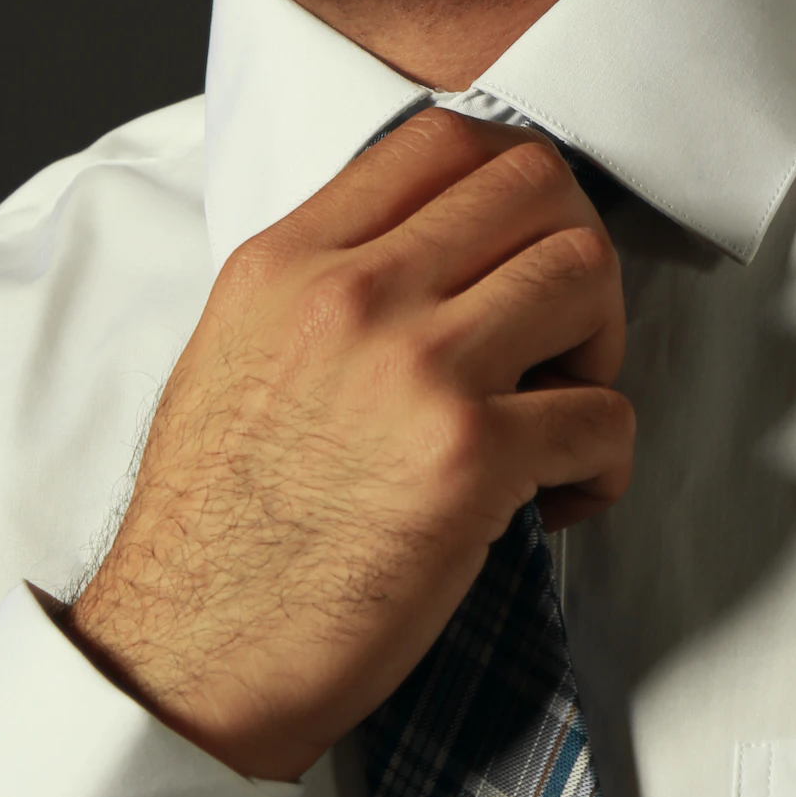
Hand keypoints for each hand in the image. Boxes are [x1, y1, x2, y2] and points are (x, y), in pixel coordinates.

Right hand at [61, 110, 633, 779]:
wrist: (189, 657)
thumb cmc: (217, 529)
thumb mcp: (235, 352)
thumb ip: (323, 283)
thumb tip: (429, 250)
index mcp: (289, 260)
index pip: (442, 138)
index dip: (514, 186)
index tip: (519, 253)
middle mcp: (351, 293)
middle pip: (533, 183)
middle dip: (572, 251)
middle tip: (557, 338)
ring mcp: (414, 367)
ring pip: (584, 271)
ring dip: (600, 344)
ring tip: (557, 412)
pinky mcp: (468, 457)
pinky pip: (605, 414)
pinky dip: (602, 462)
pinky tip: (550, 503)